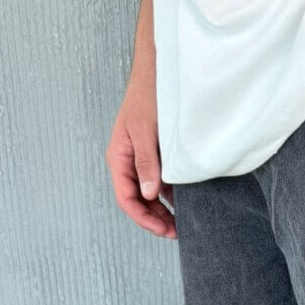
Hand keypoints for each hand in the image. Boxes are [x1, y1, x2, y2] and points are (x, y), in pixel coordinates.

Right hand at [105, 64, 175, 238]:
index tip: (163, 229)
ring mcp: (142, 161)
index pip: (126, 199)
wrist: (160, 72)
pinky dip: (171, 197)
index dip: (143, 218)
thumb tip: (148, 194)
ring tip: (182, 224)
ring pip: (150, 196)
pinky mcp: (156, 157)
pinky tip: (185, 205)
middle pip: (138, 202)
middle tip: (177, 233)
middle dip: (155, 219)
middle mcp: (128, 163)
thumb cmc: (148, 95)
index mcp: (119, 158)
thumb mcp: (146, 130)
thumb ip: (146, 162)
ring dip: (163, 211)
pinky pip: (160, 184)